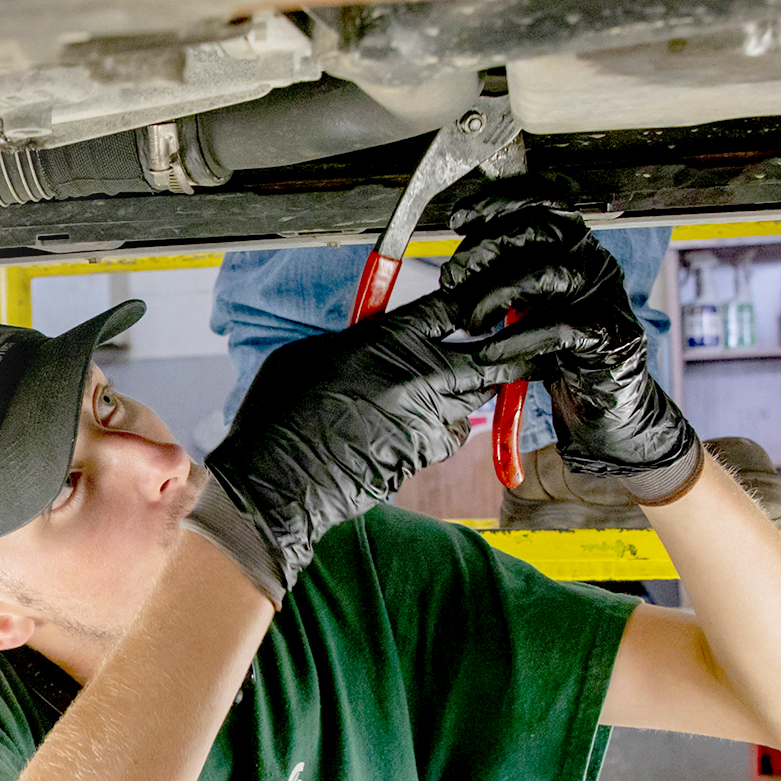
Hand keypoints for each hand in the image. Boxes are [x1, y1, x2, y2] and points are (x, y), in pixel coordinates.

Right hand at [192, 294, 521, 600]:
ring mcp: (427, 415)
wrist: (276, 478)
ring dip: (472, 390)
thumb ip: (359, 340)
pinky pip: (454, 433)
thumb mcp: (312, 354)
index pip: (452, 307)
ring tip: (458, 386)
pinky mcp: (426, 451)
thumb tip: (379, 336)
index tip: (475, 304)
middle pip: (486, 354)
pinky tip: (424, 426)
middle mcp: (418, 373)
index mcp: (389, 339)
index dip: (469, 303)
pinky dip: (448, 427)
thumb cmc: (279, 414)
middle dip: (501, 350)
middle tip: (504, 345)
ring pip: (475, 397)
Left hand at [440, 191, 701, 500]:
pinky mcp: (608, 334)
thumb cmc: (559, 351)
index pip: (545, 201)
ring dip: (495, 295)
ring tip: (469, 319)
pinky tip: (489, 353)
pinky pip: (558, 328)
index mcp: (574, 247)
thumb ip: (503, 275)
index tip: (461, 217)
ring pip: (546, 276)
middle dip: (486, 250)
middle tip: (452, 278)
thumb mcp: (525, 305)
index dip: (501, 201)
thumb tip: (459, 259)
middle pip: (541, 231)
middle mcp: (593, 262)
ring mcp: (604, 296)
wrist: (602, 402)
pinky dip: (516, 340)